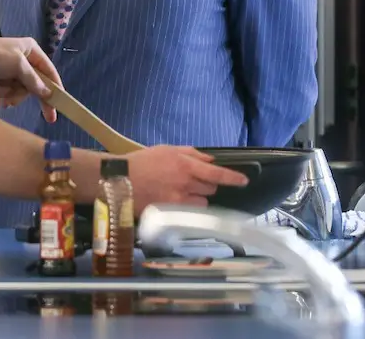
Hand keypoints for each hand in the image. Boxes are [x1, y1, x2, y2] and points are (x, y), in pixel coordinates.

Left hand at [0, 37, 59, 122]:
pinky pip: (7, 92)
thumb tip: (48, 93)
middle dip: (28, 93)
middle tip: (49, 118)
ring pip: (20, 90)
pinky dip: (0, 92)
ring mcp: (9, 71)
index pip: (48, 70)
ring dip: (10, 92)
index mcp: (30, 49)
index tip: (62, 102)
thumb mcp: (17, 64)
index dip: (55, 86)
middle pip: (35, 83)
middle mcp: (22, 59)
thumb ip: (33, 80)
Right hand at [127, 146, 248, 210]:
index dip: (233, 178)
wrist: (120, 180)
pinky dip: (186, 208)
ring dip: (197, 199)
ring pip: (201, 203)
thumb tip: (210, 161)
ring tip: (180, 193)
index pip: (217, 175)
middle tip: (191, 181)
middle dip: (206, 185)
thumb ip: (192, 155)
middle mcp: (186, 185)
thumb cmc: (142, 162)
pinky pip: (188, 213)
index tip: (244, 181)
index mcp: (186, 166)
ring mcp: (178, 202)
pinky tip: (174, 202)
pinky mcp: (171, 214)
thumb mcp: (168, 150)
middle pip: (210, 190)